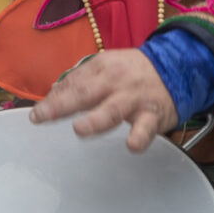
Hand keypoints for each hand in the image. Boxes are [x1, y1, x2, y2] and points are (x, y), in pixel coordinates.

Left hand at [29, 48, 177, 152]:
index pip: (72, 84)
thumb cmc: (132, 72)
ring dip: (97, 120)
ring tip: (80, 129)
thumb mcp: (105, 68)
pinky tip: (131, 145)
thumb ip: (79, 82)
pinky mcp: (152, 115)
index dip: (53, 100)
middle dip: (63, 105)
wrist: (177, 67)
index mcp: (101, 67)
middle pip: (86, 93)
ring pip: (113, 110)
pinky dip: (140, 137)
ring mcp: (134, 98)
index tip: (36, 115)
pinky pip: (146, 128)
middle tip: (42, 117)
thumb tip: (51, 97)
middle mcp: (115, 81)